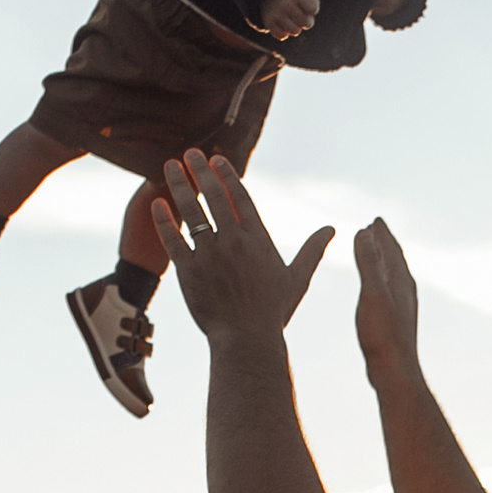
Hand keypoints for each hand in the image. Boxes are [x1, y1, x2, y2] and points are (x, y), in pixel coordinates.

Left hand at [153, 149, 333, 345]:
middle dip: (200, 171)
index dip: (226, 175)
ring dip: (179, 186)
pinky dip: (164, 220)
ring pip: (191, 212)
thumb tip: (333, 230)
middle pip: (214, 197)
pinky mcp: (188, 272)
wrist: (247, 340)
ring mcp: (209, 256)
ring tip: (169, 167)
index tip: (216, 160)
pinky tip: (158, 202)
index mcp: (258, 240)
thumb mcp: (297, 278)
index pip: (240, 198)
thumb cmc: (273, 311)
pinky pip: (173, 239)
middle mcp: (233, 242)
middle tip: (190, 152)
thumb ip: (313, 250)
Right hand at [260, 0, 320, 38]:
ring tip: (288, 17)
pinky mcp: (268, 22)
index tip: (303, 3)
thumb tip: (307, 22)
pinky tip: (280, 23)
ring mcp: (275, 12)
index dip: (310, 9)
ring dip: (294, 27)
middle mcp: (285, 1)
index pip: (313, 9)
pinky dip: (283, 32)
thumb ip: (314, 4)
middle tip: (296, 12)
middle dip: (304, 20)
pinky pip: (283, 36)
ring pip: (295, 32)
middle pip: (306, 23)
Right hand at [353, 217, 420, 388]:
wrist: (394, 372)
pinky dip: (385, 283)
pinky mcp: (398, 323)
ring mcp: (404, 308)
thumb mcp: (372, 293)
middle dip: (386, 244)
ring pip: (396, 277)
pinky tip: (382, 294)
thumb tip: (365, 232)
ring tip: (379, 256)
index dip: (382, 234)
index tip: (374, 220)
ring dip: (386, 262)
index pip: (391, 250)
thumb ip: (368, 262)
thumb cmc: (382, 335)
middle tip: (377, 229)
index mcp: (401, 282)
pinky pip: (392, 293)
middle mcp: (406, 292)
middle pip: (396, 261)